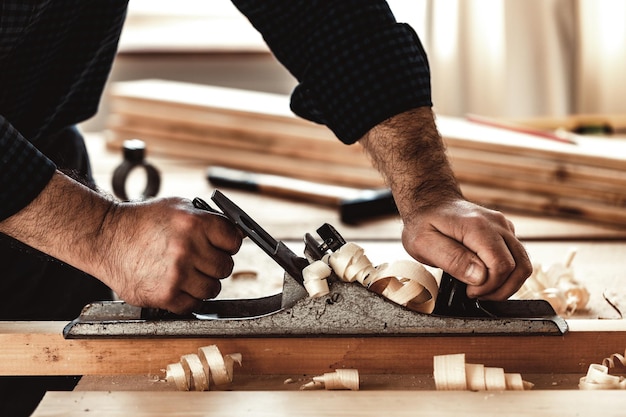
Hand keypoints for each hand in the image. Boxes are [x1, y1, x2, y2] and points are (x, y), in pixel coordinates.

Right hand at [0, 172, 241, 314]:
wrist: (106, 238)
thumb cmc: (143, 221)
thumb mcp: (178, 207)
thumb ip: (209, 219)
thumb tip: (237, 235)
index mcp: (195, 223)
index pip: (234, 241)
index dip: (228, 244)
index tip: (221, 246)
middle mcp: (188, 248)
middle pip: (225, 267)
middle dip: (215, 264)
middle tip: (200, 260)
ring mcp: (177, 274)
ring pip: (212, 288)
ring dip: (203, 283)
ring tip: (187, 272)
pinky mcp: (165, 295)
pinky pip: (193, 304)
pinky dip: (188, 298)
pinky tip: (177, 284)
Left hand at [400, 198, 530, 299]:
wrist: (430, 202)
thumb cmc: (423, 223)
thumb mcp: (424, 244)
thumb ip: (452, 259)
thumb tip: (480, 277)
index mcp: (478, 227)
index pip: (502, 266)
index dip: (488, 286)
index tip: (468, 291)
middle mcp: (497, 225)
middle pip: (519, 267)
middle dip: (499, 289)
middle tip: (475, 293)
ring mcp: (504, 227)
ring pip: (523, 265)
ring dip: (506, 285)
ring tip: (482, 289)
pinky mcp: (505, 233)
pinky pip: (517, 259)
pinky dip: (506, 275)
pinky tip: (485, 278)